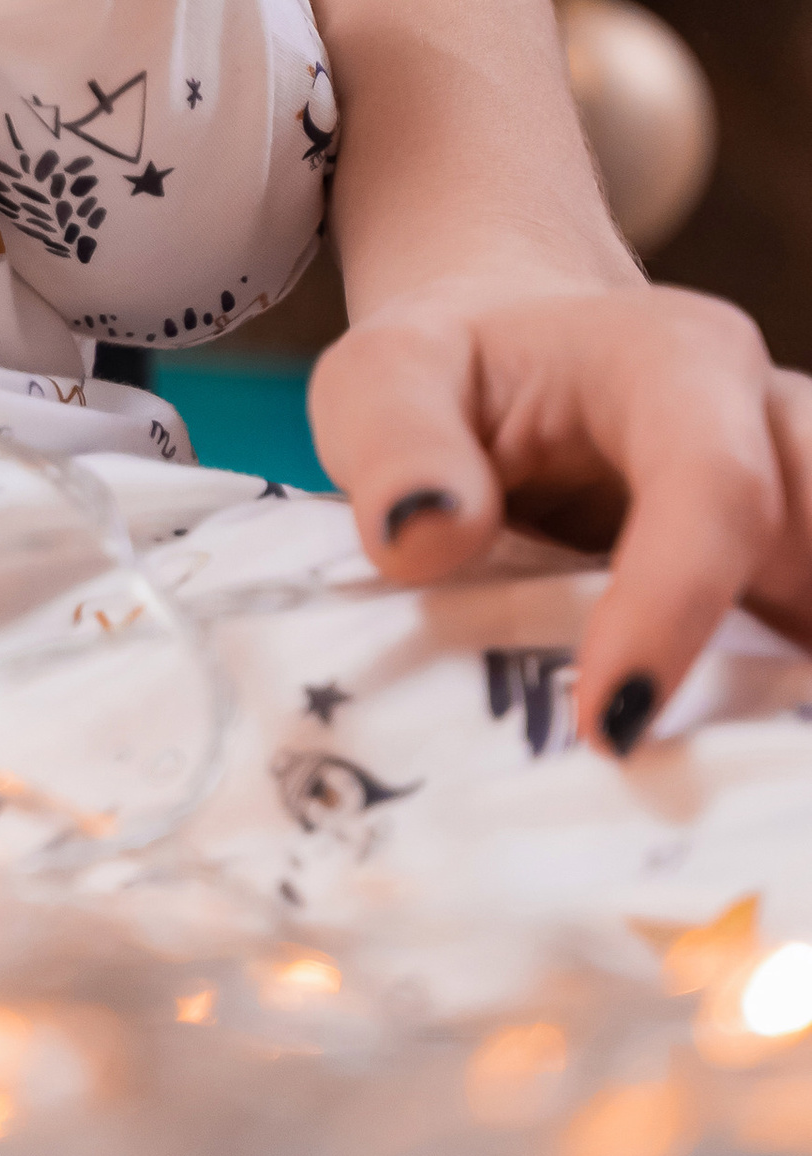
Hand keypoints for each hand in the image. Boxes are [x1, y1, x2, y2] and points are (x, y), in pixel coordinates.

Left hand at [310, 278, 811, 750]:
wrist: (514, 358)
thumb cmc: (453, 373)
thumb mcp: (386, 377)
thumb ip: (398, 443)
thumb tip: (429, 534)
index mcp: (676, 362)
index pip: (715, 485)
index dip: (677, 603)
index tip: (607, 725)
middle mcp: (769, 424)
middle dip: (795, 665)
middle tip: (734, 786)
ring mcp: (800, 502)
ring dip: (796, 694)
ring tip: (746, 797)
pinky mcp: (794, 571)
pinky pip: (803, 633)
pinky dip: (784, 709)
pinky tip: (745, 782)